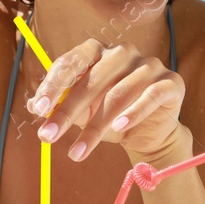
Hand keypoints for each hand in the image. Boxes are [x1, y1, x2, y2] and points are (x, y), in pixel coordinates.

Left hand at [27, 39, 185, 161]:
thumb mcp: (81, 112)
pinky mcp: (170, 82)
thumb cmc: (109, 116)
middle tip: (48, 137)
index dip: (53, 86)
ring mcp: (149, 65)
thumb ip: (59, 105)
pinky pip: (150, 96)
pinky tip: (120, 128)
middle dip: (68, 112)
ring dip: (96, 126)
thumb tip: (34, 105)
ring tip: (78, 152)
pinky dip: (134, 113)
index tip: (39, 110)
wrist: (147, 132)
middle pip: (92, 80)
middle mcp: (123, 52)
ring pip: (118, 94)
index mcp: (98, 51)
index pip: (71, 62)